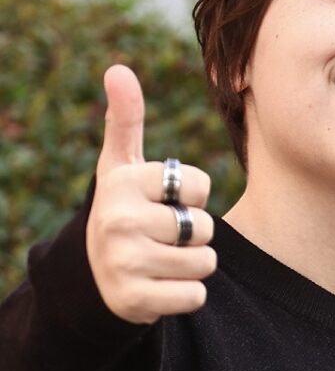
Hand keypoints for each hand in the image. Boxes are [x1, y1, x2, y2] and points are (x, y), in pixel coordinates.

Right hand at [86, 65, 215, 323]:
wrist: (93, 271)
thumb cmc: (123, 207)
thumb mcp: (120, 164)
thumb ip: (125, 118)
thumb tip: (118, 69)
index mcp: (124, 182)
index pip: (201, 186)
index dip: (192, 197)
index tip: (163, 201)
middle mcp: (120, 221)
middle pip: (205, 227)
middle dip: (193, 233)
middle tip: (161, 235)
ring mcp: (125, 263)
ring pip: (205, 262)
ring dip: (192, 264)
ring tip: (161, 259)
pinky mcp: (135, 301)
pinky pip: (196, 296)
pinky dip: (187, 294)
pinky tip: (160, 285)